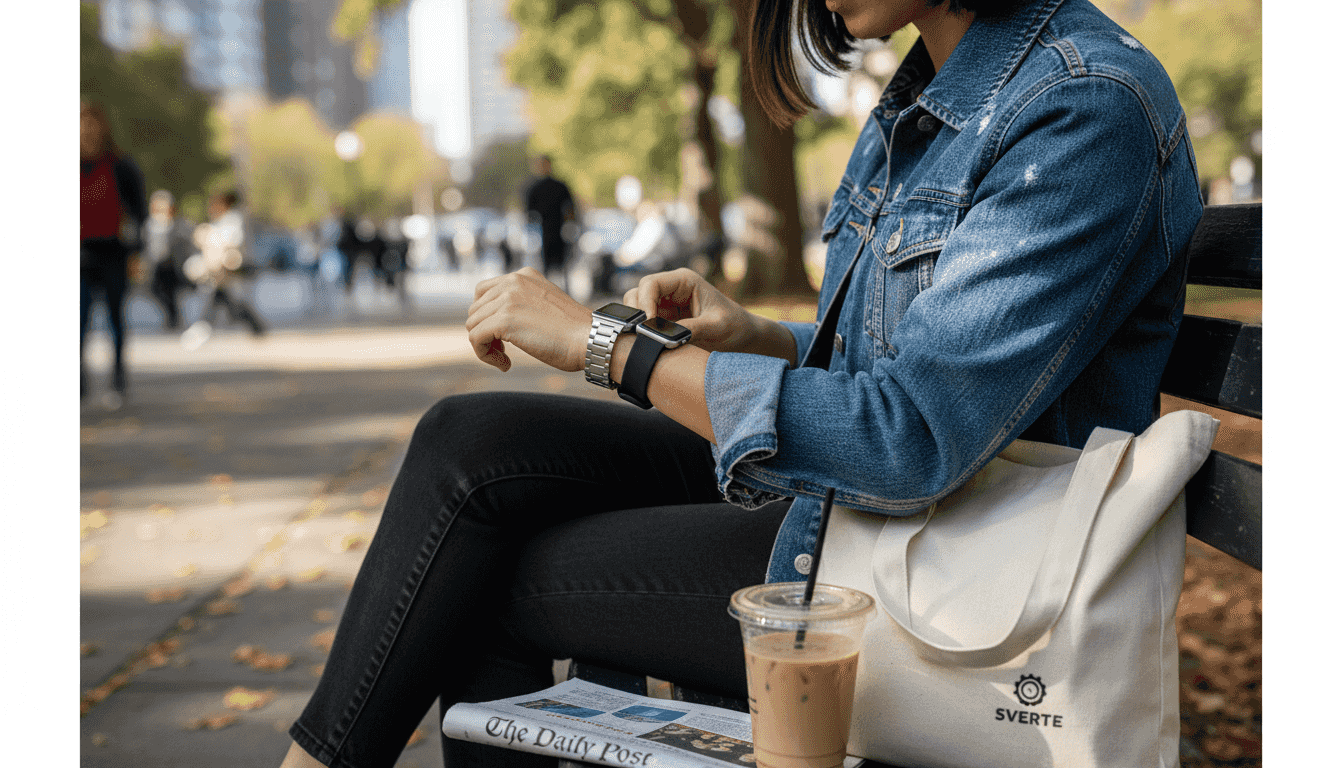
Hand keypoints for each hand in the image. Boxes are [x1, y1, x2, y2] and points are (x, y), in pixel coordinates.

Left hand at [466, 267, 590, 371]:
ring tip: (505, 359)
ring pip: (472, 324)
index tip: (503, 336)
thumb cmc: (574, 332)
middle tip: (504, 351)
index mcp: (524, 276)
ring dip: (485, 346)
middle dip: (485, 333)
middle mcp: (513, 281)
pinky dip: (485, 355)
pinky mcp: (504, 319)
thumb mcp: (545, 306)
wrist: (591, 339)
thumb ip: (523, 305)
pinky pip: (475, 338)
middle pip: (475, 310)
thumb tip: (497, 323)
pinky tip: (506, 365)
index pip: (484, 292)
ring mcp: (507, 298)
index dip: (487, 317)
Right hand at [623, 268, 772, 356]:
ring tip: (645, 340)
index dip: (644, 303)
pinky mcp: (664, 320)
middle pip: (637, 294)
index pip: (651, 284)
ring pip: (636, 309)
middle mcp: (672, 289)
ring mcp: (666, 304)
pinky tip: (648, 345)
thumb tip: (663, 337)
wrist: (744, 338)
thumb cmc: (735, 326)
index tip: (647, 325)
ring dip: (637, 324)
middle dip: (637, 314)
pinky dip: (642, 333)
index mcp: (684, 280)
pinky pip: (644, 323)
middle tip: (642, 335)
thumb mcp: (715, 327)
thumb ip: (690, 330)